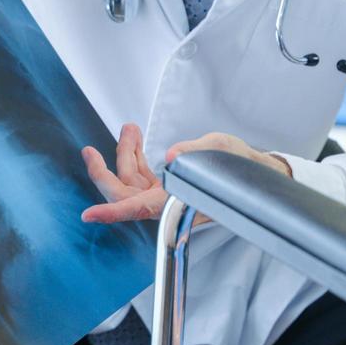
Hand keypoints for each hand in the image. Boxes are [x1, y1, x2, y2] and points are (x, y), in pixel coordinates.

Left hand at [80, 124, 290, 224]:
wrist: (256, 174)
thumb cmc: (240, 166)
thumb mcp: (221, 150)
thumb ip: (195, 151)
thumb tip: (169, 155)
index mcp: (178, 202)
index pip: (138, 209)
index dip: (112, 213)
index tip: (89, 215)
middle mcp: (167, 204)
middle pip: (124, 194)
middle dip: (105, 171)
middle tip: (90, 151)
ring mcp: (165, 197)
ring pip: (131, 181)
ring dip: (124, 154)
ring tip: (130, 129)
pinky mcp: (167, 188)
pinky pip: (141, 176)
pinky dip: (135, 157)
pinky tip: (136, 140)